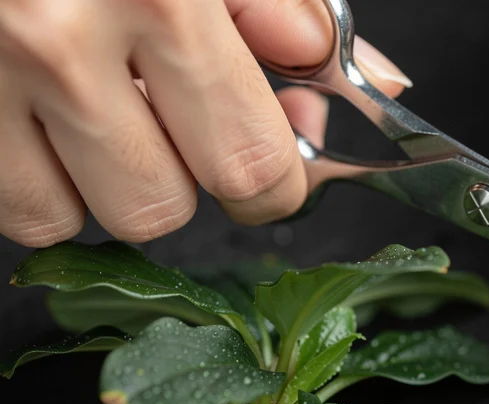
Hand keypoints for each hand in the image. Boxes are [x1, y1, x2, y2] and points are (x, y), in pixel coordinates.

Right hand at [0, 0, 408, 247]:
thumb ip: (283, 8)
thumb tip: (371, 85)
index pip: (251, 163)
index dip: (277, 184)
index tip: (276, 169)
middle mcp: (61, 39)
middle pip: (162, 208)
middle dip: (188, 178)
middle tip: (182, 124)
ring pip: (82, 216)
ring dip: (109, 181)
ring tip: (105, 104)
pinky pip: (16, 207)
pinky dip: (42, 182)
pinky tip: (52, 117)